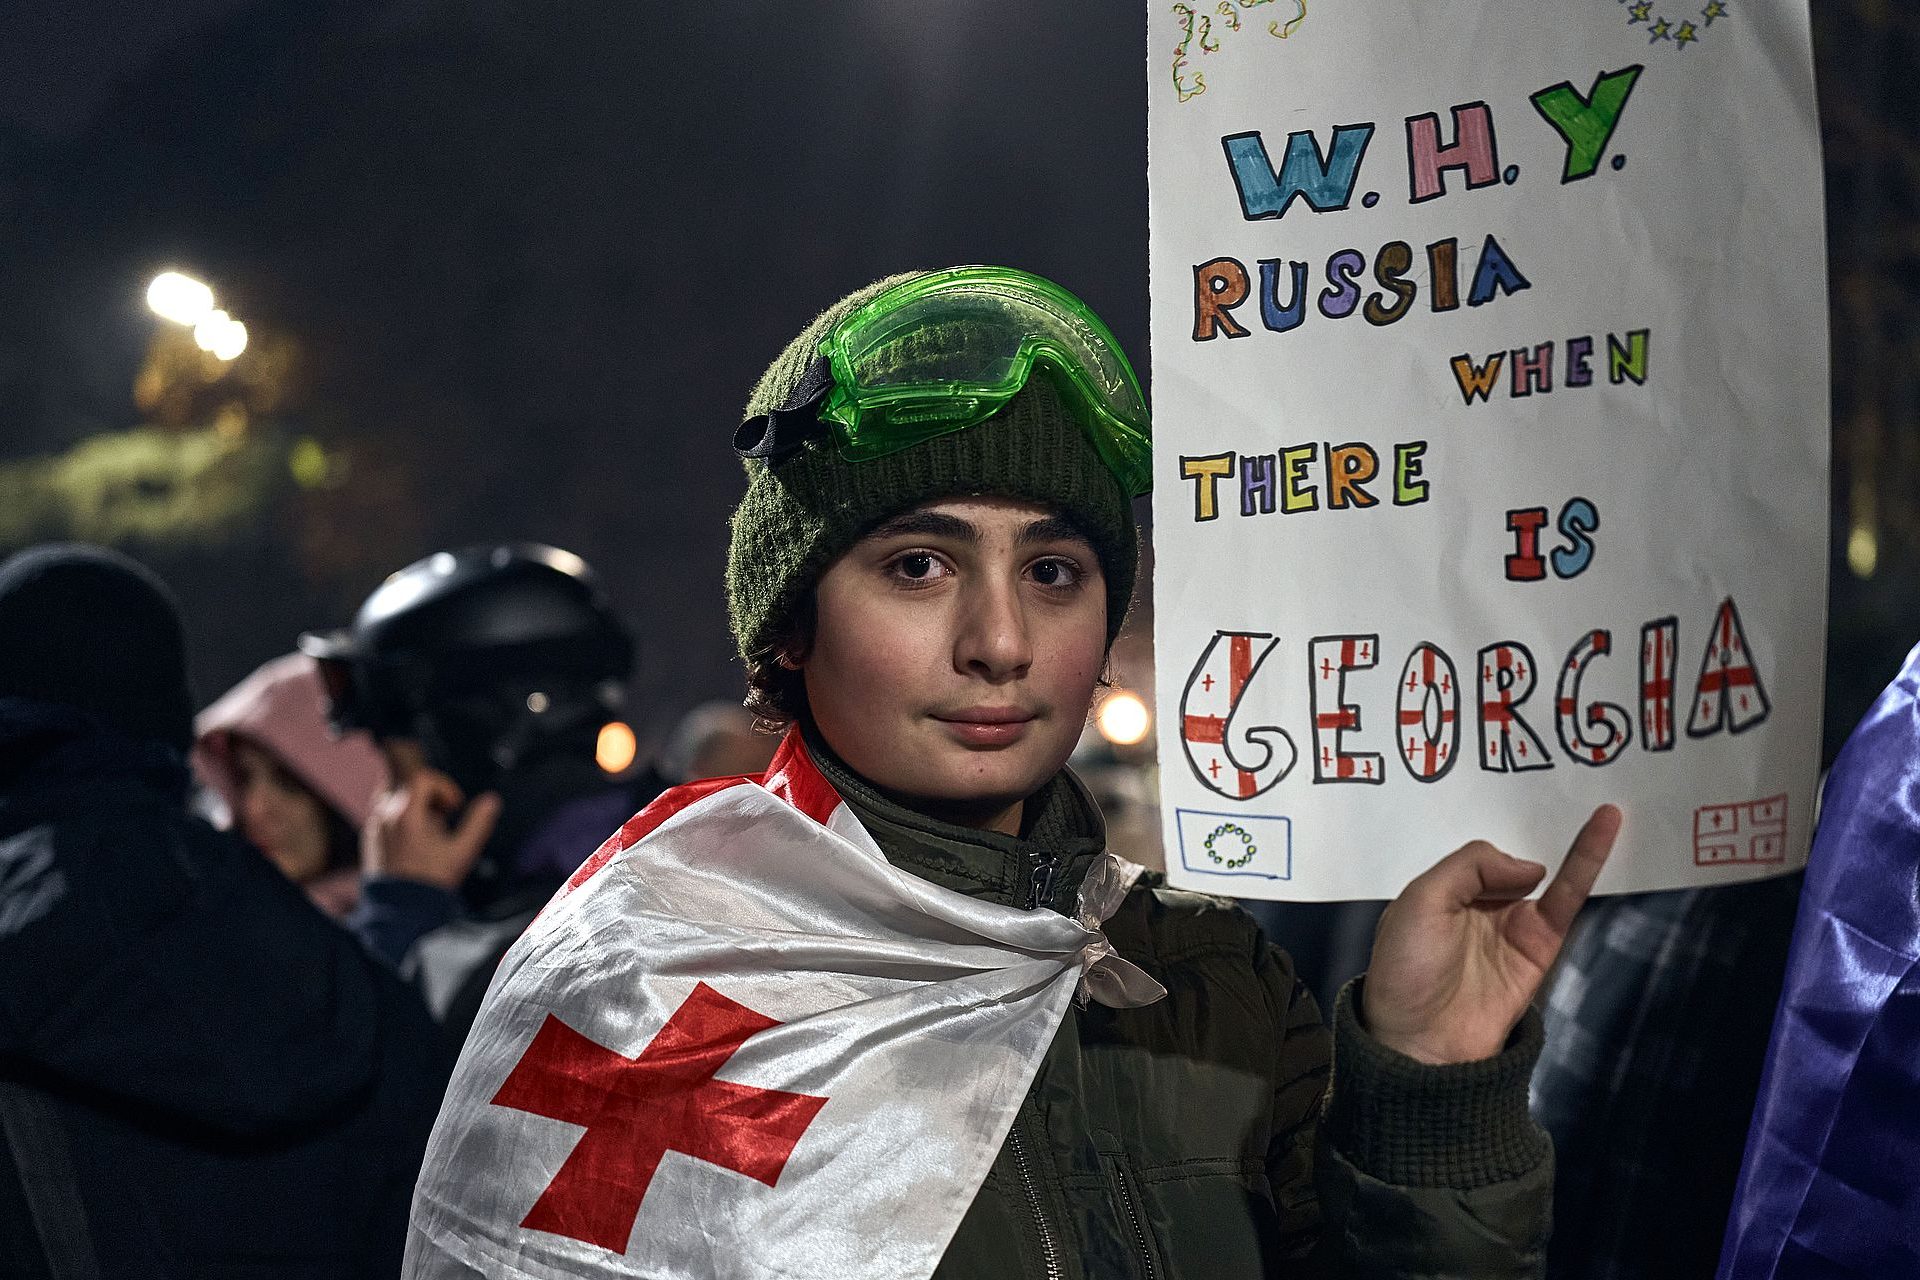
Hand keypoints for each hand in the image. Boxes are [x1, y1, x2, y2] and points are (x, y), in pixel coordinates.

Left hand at [362, 768, 501, 889]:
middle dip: (428, 793)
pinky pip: (383, 813)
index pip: (422, 778)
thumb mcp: (462, 852)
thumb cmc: (431, 882)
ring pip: (392, 795)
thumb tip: (491, 801)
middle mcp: (385, 816)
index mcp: (406, 815)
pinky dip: (400, 816)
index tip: (454, 807)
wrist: (402, 911)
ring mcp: (374, 827)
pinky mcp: (370, 839)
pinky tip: (415, 840)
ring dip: (413, 803)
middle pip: (405, 782)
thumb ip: (478, 823)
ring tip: (429, 828)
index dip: (443, 786)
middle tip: (442, 816)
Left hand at [1361, 805, 1621, 1064]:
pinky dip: (1588, 862)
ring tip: (1603, 808)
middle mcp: (1477, 907)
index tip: (1498, 853)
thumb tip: (1532, 867)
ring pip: (1546, 876)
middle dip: (1530, 837)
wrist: (1424, 1041)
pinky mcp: (1540, 947)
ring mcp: (1511, 927)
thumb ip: (1469, 867)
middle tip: (1560, 796)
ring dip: (1574, 842)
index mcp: (1440, 895)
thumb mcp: (1420, 901)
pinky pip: (1568, 899)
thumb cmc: (1408, 969)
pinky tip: (1605, 828)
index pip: (1475, 857)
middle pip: (1510, 863)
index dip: (1490, 849)